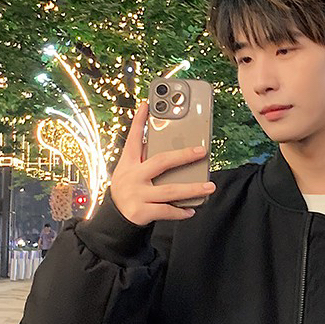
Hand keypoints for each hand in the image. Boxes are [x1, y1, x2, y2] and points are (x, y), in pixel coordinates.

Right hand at [109, 100, 215, 225]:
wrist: (115, 219)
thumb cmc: (129, 190)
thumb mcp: (129, 172)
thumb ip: (145, 160)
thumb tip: (173, 150)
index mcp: (128, 163)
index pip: (134, 138)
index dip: (139, 121)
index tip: (147, 104)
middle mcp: (133, 177)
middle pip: (161, 162)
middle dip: (183, 155)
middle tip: (202, 151)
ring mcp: (137, 194)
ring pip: (170, 190)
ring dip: (192, 188)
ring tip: (210, 186)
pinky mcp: (142, 211)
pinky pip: (167, 210)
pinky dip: (180, 211)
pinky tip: (191, 210)